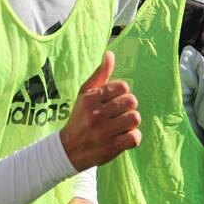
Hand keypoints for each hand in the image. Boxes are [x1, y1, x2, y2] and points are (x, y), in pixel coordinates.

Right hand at [60, 51, 140, 170]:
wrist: (69, 150)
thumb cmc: (81, 118)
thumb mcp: (85, 94)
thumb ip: (100, 74)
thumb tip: (110, 54)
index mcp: (90, 98)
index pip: (123, 87)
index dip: (122, 94)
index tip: (113, 101)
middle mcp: (96, 114)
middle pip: (132, 101)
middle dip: (128, 108)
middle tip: (118, 114)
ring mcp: (103, 132)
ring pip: (135, 118)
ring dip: (131, 123)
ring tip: (121, 125)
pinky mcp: (111, 148)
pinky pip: (135, 137)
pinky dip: (132, 137)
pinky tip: (122, 137)